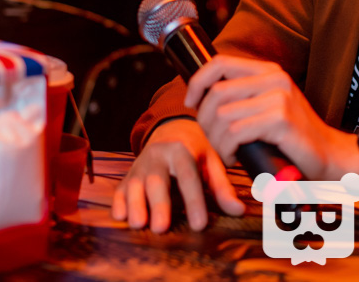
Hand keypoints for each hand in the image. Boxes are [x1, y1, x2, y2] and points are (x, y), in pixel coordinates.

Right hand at [110, 116, 244, 232]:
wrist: (170, 130)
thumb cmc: (195, 151)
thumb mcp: (211, 162)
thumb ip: (222, 187)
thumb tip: (239, 211)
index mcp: (182, 150)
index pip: (189, 177)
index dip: (194, 201)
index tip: (199, 225)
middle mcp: (158, 156)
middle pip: (157, 180)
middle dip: (159, 204)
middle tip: (161, 228)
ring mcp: (140, 165)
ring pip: (134, 184)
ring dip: (135, 204)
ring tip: (138, 224)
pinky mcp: (127, 175)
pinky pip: (119, 188)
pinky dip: (118, 202)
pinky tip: (120, 216)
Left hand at [184, 55, 358, 182]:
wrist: (331, 156)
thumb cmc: (294, 138)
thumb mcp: (269, 107)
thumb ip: (244, 96)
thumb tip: (202, 96)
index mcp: (269, 71)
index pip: (219, 63)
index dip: (197, 81)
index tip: (191, 103)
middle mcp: (274, 78)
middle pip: (216, 92)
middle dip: (204, 121)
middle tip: (212, 141)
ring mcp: (279, 98)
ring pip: (223, 114)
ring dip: (216, 140)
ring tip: (225, 152)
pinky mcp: (280, 120)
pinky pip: (235, 132)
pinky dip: (227, 149)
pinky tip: (234, 157)